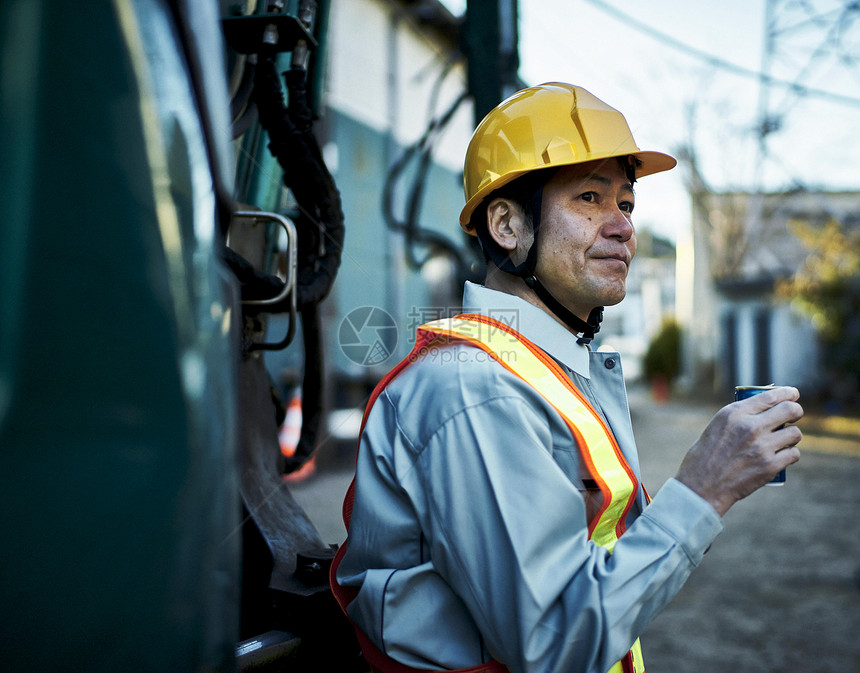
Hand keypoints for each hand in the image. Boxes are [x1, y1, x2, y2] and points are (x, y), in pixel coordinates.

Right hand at [675, 386, 802, 516]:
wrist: (701, 486)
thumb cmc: (705, 456)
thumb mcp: (717, 426)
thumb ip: (739, 417)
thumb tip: (764, 410)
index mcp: (734, 413)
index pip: (771, 396)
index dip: (787, 393)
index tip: (793, 394)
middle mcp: (750, 426)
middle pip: (790, 410)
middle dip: (796, 411)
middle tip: (794, 416)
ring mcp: (762, 447)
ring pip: (795, 433)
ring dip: (791, 436)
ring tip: (783, 441)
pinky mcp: (770, 466)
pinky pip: (794, 454)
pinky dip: (790, 455)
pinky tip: (782, 457)